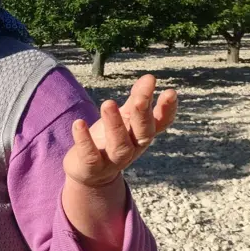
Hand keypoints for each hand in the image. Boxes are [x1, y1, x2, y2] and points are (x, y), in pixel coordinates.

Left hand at [63, 74, 177, 187]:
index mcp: (141, 135)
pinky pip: (90, 155)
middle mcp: (132, 149)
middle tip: (139, 97)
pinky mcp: (93, 167)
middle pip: (143, 133)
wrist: (88, 173)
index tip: (170, 92)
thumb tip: (149, 78)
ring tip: (108, 103)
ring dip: (115, 124)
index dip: (167, 110)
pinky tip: (78, 123)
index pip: (159, 124)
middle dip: (142, 114)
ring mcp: (113, 160)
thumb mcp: (123, 120)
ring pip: (119, 145)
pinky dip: (84, 140)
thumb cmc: (109, 139)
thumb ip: (135, 101)